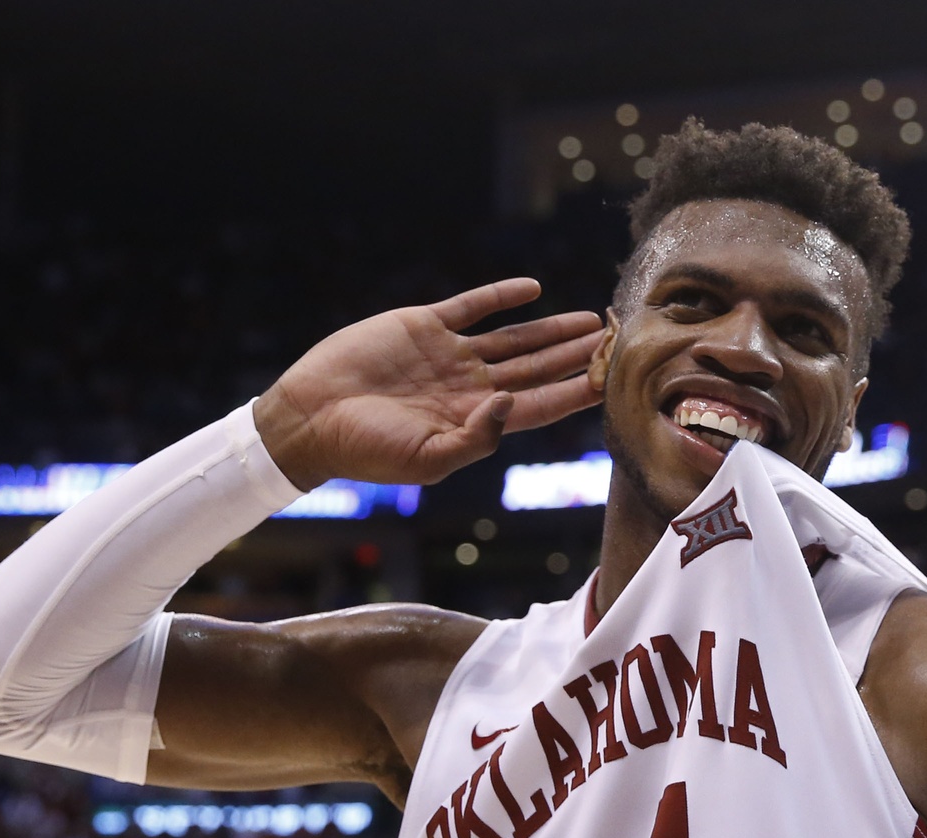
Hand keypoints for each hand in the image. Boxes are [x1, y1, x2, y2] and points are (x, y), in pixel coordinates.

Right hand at [254, 278, 603, 487]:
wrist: (310, 418)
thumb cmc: (365, 450)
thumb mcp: (425, 459)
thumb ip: (475, 437)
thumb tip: (511, 403)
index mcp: (475, 422)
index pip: (539, 406)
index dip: (576, 393)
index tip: (611, 381)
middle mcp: (469, 388)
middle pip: (537, 368)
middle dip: (576, 357)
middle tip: (616, 342)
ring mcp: (449, 356)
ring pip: (514, 338)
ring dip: (552, 330)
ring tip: (590, 320)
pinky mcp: (424, 326)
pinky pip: (471, 307)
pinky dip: (501, 297)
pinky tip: (533, 290)